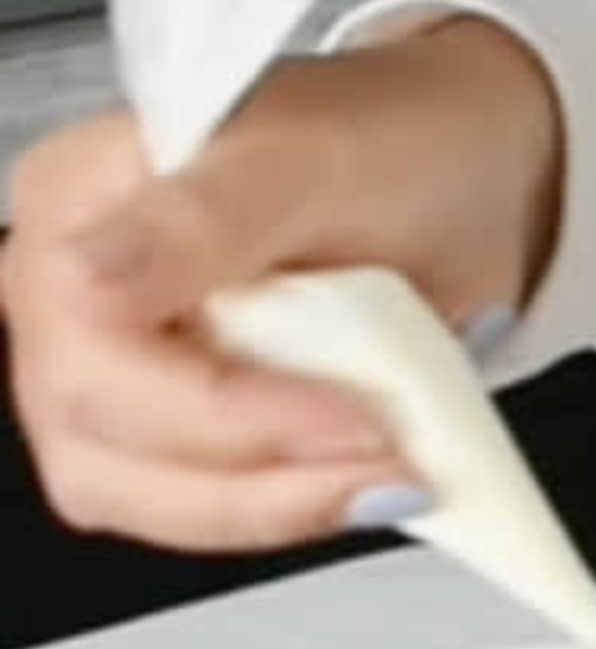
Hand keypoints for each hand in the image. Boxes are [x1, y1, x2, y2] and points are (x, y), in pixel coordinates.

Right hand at [0, 20, 567, 553]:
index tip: (349, 418)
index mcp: (79, 199)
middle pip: (96, 434)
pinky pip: (183, 505)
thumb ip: (201, 218)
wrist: (474, 173)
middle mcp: (69, 291)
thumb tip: (86, 278)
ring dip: (267, 505)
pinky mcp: (159, 432)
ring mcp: (107, 369)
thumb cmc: (398, 142)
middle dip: (254, 470)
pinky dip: (276, 506)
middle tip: (389, 459)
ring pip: (129, 494)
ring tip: (389, 477)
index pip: (89, 342)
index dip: (213, 408)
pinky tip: (359, 481)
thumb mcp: (316, 162)